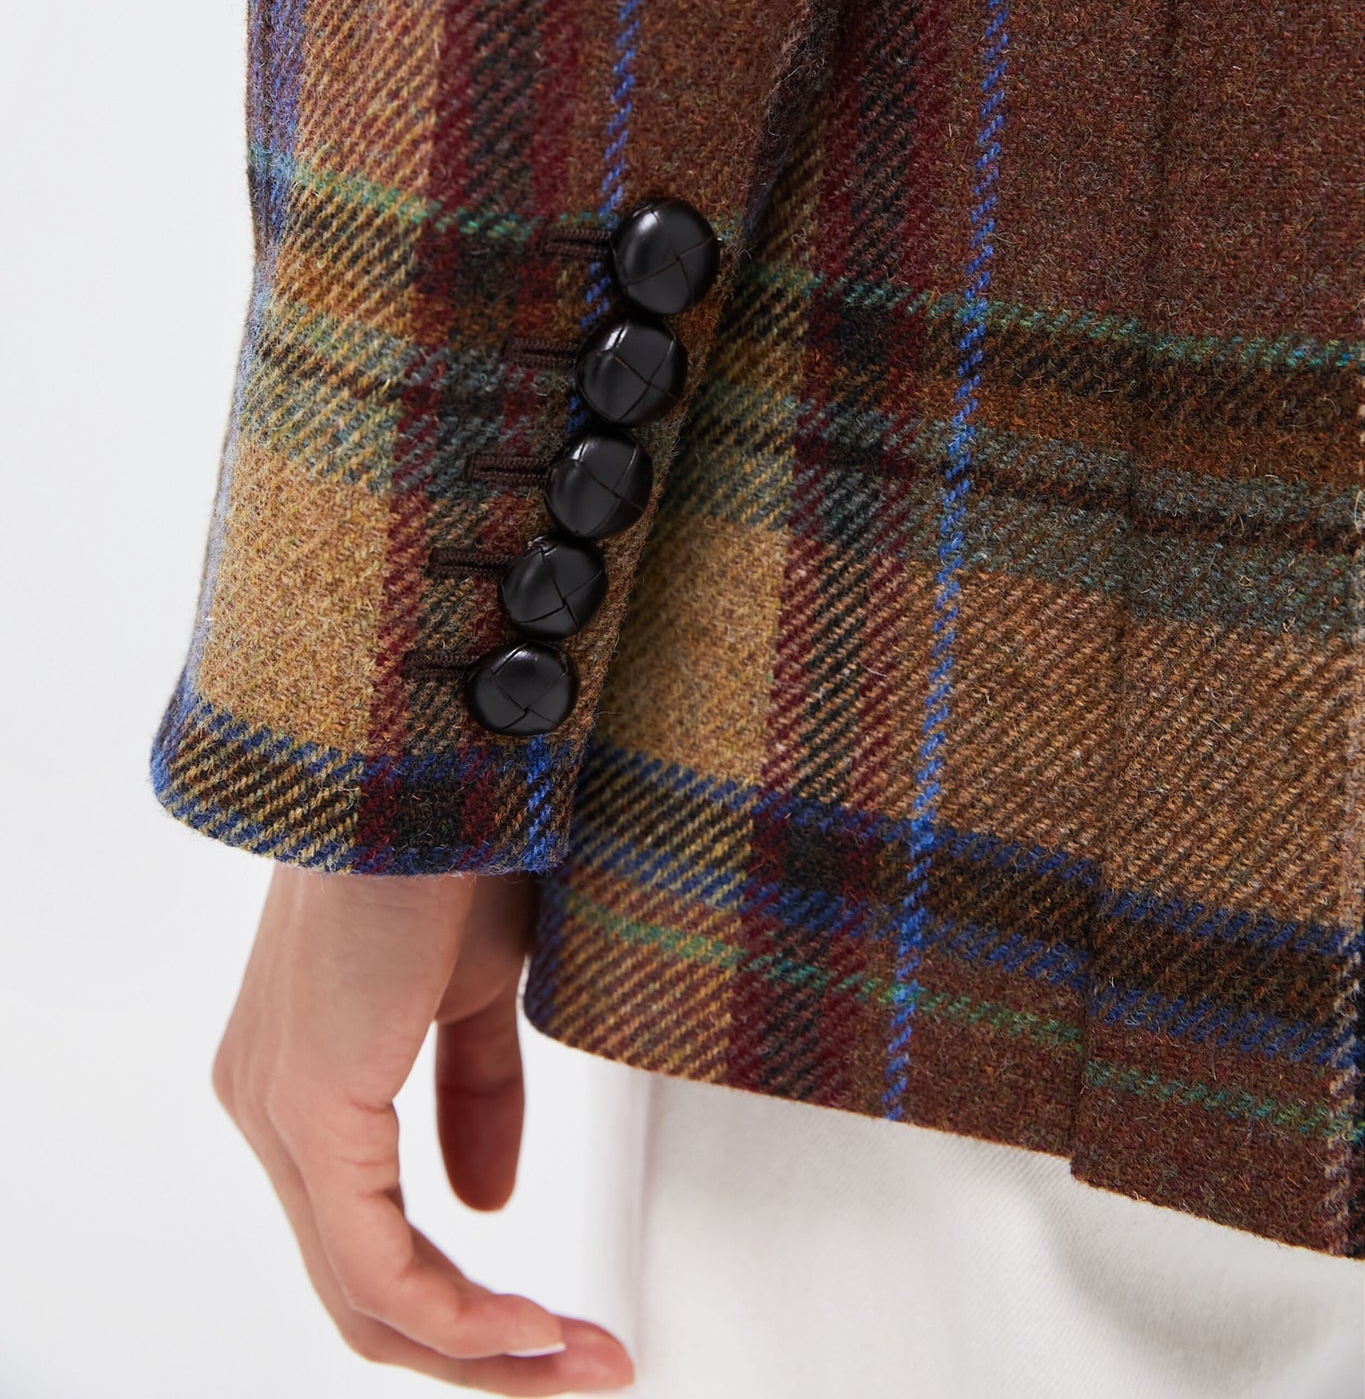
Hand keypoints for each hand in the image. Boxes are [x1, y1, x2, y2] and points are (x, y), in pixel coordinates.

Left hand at [213, 867, 634, 1390]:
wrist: (438, 753)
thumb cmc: (459, 835)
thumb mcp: (480, 985)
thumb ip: (475, 1094)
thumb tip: (486, 1200)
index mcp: (303, 1071)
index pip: (366, 1238)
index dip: (469, 1307)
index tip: (566, 1327)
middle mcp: (266, 1099)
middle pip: (358, 1289)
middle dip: (482, 1353)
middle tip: (583, 1371)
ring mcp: (276, 1106)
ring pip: (363, 1294)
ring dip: (484, 1350)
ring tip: (578, 1360)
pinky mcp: (309, 1103)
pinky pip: (374, 1262)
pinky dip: (462, 1314)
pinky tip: (531, 1325)